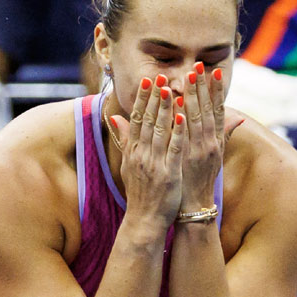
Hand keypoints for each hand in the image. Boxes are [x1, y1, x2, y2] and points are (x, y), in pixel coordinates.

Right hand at [106, 76, 186, 231]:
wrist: (144, 220)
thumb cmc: (140, 192)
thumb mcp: (128, 164)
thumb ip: (124, 140)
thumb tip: (114, 117)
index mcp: (133, 152)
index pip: (137, 120)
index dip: (143, 99)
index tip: (148, 81)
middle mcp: (142, 155)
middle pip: (147, 121)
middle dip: (154, 98)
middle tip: (160, 76)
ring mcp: (154, 164)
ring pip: (159, 131)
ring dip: (165, 109)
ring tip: (170, 88)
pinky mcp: (168, 173)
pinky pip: (173, 149)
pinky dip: (177, 133)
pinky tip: (182, 117)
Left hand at [179, 64, 244, 212]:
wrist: (192, 206)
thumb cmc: (201, 180)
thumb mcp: (216, 156)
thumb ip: (224, 135)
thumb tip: (238, 117)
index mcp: (215, 141)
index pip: (216, 110)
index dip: (215, 90)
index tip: (213, 70)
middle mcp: (208, 143)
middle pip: (205, 110)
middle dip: (202, 86)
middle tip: (198, 64)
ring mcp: (196, 151)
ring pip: (195, 119)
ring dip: (192, 96)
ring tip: (187, 76)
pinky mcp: (184, 159)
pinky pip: (183, 136)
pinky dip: (181, 121)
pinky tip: (177, 106)